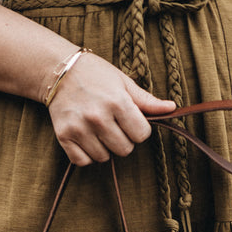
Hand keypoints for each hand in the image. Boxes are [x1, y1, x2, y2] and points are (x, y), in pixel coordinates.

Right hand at [46, 52, 176, 165]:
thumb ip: (147, 101)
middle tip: (113, 125)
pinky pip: (83, 161)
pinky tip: (86, 139)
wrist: (59, 70)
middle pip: (125, 149)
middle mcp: (98, 117)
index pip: (142, 135)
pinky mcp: (64, 137)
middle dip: (123, 140)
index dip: (139, 129)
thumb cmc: (96, 74)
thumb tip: (172, 109)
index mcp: (117, 102)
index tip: (130, 120)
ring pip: (104, 157)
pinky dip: (86, 155)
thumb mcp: (124, 82)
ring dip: (104, 148)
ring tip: (98, 129)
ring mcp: (80, 128)